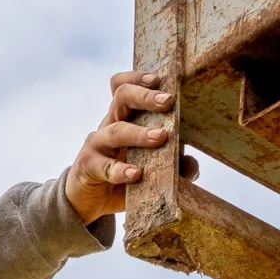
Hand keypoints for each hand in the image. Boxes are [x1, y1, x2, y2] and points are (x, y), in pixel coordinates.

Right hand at [64, 71, 173, 224]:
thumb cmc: (121, 177)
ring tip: (160, 137)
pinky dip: (121, 170)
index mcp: (123, 118)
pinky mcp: (88, 166)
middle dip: (145, 96)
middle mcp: (109, 125)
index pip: (124, 86)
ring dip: (139, 133)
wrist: (87, 201)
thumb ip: (173, 165)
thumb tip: (192, 163)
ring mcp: (97, 144)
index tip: (159, 79)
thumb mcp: (149, 169)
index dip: (138, 77)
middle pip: (122, 97)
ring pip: (116, 130)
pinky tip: (136, 174)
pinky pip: (105, 166)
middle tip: (168, 101)